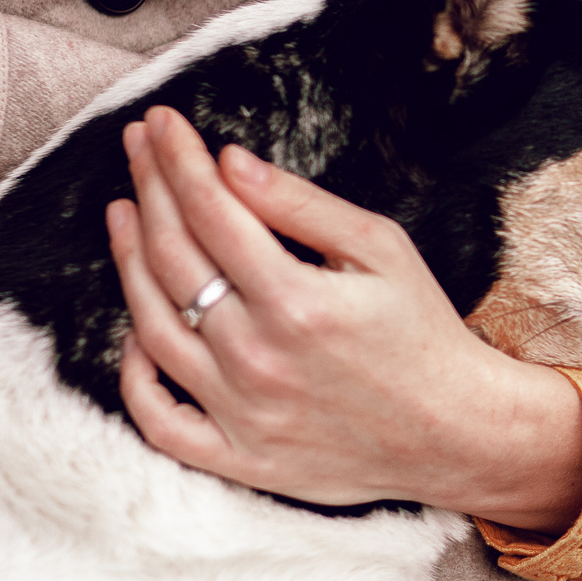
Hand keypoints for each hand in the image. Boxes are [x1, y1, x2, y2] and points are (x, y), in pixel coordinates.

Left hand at [103, 107, 581, 529]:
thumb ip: (303, 206)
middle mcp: (258, 358)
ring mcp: (242, 414)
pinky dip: (134, 377)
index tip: (159, 122)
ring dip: (128, 263)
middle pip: (172, 258)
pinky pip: (158, 421)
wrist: (458, 432)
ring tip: (123, 215)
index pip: (210, 210)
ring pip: (151, 328)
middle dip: (149, 189)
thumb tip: (229, 163)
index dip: (177, 158)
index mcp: (296, 302)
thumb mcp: (383, 250)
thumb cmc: (424, 333)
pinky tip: (133, 333)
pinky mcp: (238, 458)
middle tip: (139, 148)